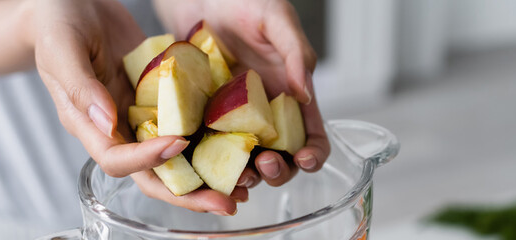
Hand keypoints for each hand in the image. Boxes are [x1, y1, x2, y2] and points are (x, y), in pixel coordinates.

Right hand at [32, 0, 240, 214]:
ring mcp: (143, 117)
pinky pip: (189, 125)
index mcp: (89, 124)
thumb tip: (105, 119)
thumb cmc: (58, 23)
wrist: (73, 4)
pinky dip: (213, 139)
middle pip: (155, 174)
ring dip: (208, 175)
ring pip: (177, 158)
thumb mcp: (62, 49)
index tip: (178, 144)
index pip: (118, 159)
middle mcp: (119, 129)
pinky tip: (241, 144)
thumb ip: (80, 86)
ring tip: (244, 184)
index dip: (148, 160)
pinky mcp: (163, 101)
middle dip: (189, 193)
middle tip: (226, 202)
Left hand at [154, 0, 330, 187]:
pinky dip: (209, 163)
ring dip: (245, 175)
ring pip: (244, 162)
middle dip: (277, 171)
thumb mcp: (277, 20)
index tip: (303, 158)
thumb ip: (297, 53)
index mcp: (290, 96)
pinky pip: (208, 148)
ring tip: (236, 172)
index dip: (313, 154)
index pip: (310, 136)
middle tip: (264, 163)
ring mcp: (232, 118)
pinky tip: (204, 164)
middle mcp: (264, 113)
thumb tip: (306, 94)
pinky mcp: (202, 116)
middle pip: (280, 159)